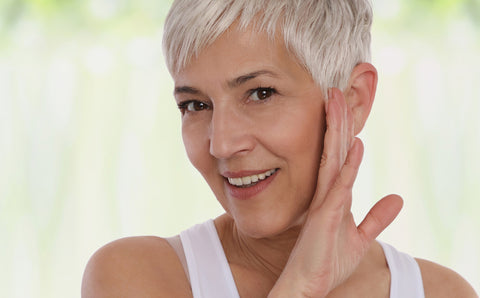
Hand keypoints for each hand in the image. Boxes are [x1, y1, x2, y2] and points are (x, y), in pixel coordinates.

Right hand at [269, 88, 402, 296]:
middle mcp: (327, 193)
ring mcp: (324, 202)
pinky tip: (355, 146)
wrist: (308, 284)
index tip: (343, 106)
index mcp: (334, 195)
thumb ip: (377, 217)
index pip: (338, 156)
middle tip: (336, 90)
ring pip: (332, 159)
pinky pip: (338, 186)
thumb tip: (397, 199)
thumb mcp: (360, 238)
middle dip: (336, 120)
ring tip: (337, 101)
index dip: (341, 131)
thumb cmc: (327, 261)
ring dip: (337, 131)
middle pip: (333, 149)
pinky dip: (348, 166)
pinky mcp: (324, 217)